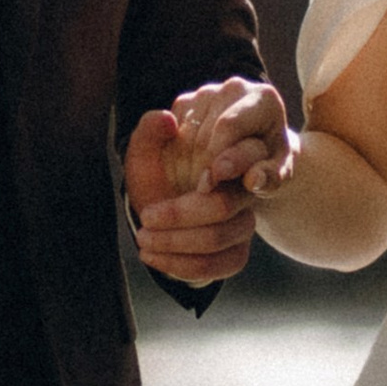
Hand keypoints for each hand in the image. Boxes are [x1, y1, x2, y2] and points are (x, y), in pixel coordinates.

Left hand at [125, 82, 293, 286]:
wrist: (157, 212)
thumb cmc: (155, 176)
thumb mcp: (144, 151)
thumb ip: (149, 131)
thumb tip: (167, 119)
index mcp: (226, 156)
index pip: (242, 157)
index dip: (216, 169)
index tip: (188, 181)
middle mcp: (242, 188)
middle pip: (224, 205)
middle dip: (180, 215)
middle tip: (146, 215)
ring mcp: (244, 221)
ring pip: (218, 238)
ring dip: (174, 242)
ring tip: (142, 238)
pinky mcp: (238, 252)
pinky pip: (219, 266)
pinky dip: (179, 266)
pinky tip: (153, 258)